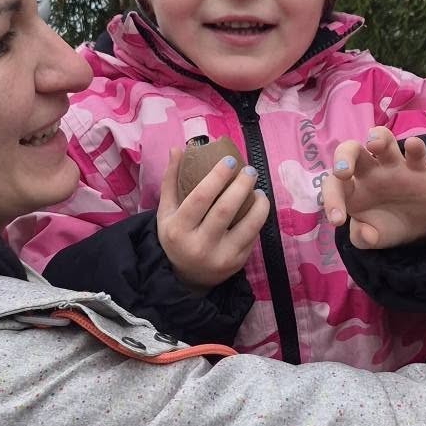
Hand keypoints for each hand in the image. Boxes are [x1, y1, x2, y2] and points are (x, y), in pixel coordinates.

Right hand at [157, 146, 269, 289]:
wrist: (186, 276)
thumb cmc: (177, 236)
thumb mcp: (166, 212)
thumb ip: (170, 180)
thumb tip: (178, 148)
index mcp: (178, 230)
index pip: (200, 198)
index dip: (217, 176)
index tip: (230, 160)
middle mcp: (199, 245)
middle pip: (225, 210)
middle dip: (241, 185)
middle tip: (249, 170)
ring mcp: (220, 257)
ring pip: (247, 225)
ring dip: (259, 204)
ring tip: (258, 190)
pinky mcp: (237, 263)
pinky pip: (253, 236)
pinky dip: (259, 218)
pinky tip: (258, 206)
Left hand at [322, 128, 425, 249]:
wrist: (420, 231)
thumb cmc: (386, 227)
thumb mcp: (372, 239)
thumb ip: (362, 238)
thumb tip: (363, 232)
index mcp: (352, 189)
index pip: (334, 184)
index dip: (331, 199)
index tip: (338, 221)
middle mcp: (369, 172)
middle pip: (351, 150)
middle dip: (344, 156)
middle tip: (343, 172)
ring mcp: (394, 167)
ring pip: (383, 140)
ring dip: (378, 137)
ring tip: (374, 145)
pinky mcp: (418, 169)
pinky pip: (416, 152)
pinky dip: (415, 146)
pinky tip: (412, 145)